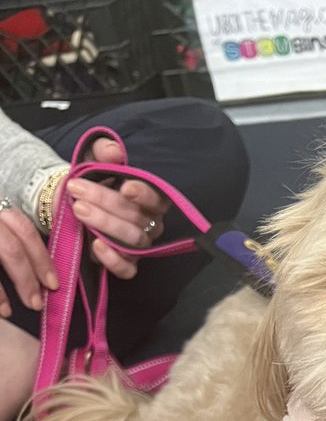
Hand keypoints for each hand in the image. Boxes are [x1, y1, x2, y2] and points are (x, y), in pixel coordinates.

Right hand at [0, 204, 58, 315]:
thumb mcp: (0, 228)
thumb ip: (11, 239)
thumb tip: (37, 272)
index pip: (24, 229)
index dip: (42, 258)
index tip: (53, 283)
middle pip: (11, 247)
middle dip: (27, 279)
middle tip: (36, 303)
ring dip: (2, 292)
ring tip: (10, 311)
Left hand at [62, 136, 168, 279]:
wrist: (72, 203)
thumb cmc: (92, 181)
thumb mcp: (94, 160)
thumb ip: (104, 151)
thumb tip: (113, 151)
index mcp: (150, 201)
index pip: (157, 199)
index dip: (144, 195)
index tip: (125, 187)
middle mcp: (150, 226)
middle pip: (138, 219)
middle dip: (107, 203)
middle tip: (78, 191)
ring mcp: (138, 247)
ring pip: (132, 242)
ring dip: (105, 224)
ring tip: (79, 209)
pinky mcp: (125, 264)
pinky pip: (127, 269)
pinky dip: (113, 259)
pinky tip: (96, 245)